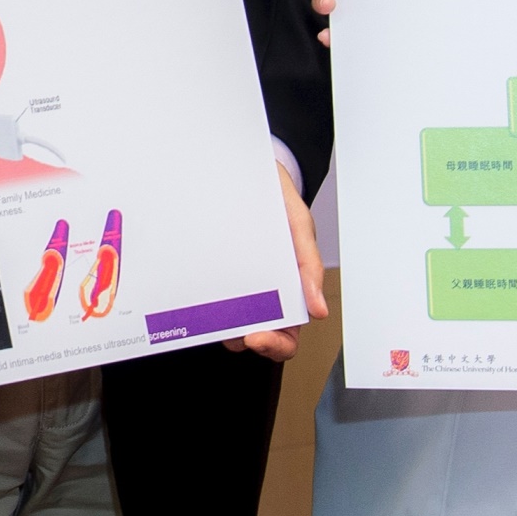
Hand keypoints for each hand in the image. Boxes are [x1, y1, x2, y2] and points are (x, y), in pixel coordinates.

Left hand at [224, 161, 328, 361]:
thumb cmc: (281, 202)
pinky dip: (205, 300)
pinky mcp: (215, 271)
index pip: (287, 334)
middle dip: (245, 340)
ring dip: (222, 322)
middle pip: (256, 335)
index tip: (257, 336)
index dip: (274, 344)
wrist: (252, 171)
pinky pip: (209, 294)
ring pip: (229, 320)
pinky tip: (197, 291)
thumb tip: (319, 309)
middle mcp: (263, 293)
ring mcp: (237, 284)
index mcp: (291, 290)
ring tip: (212, 310)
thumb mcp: (300, 227)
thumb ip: (309, 264)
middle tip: (236, 332)